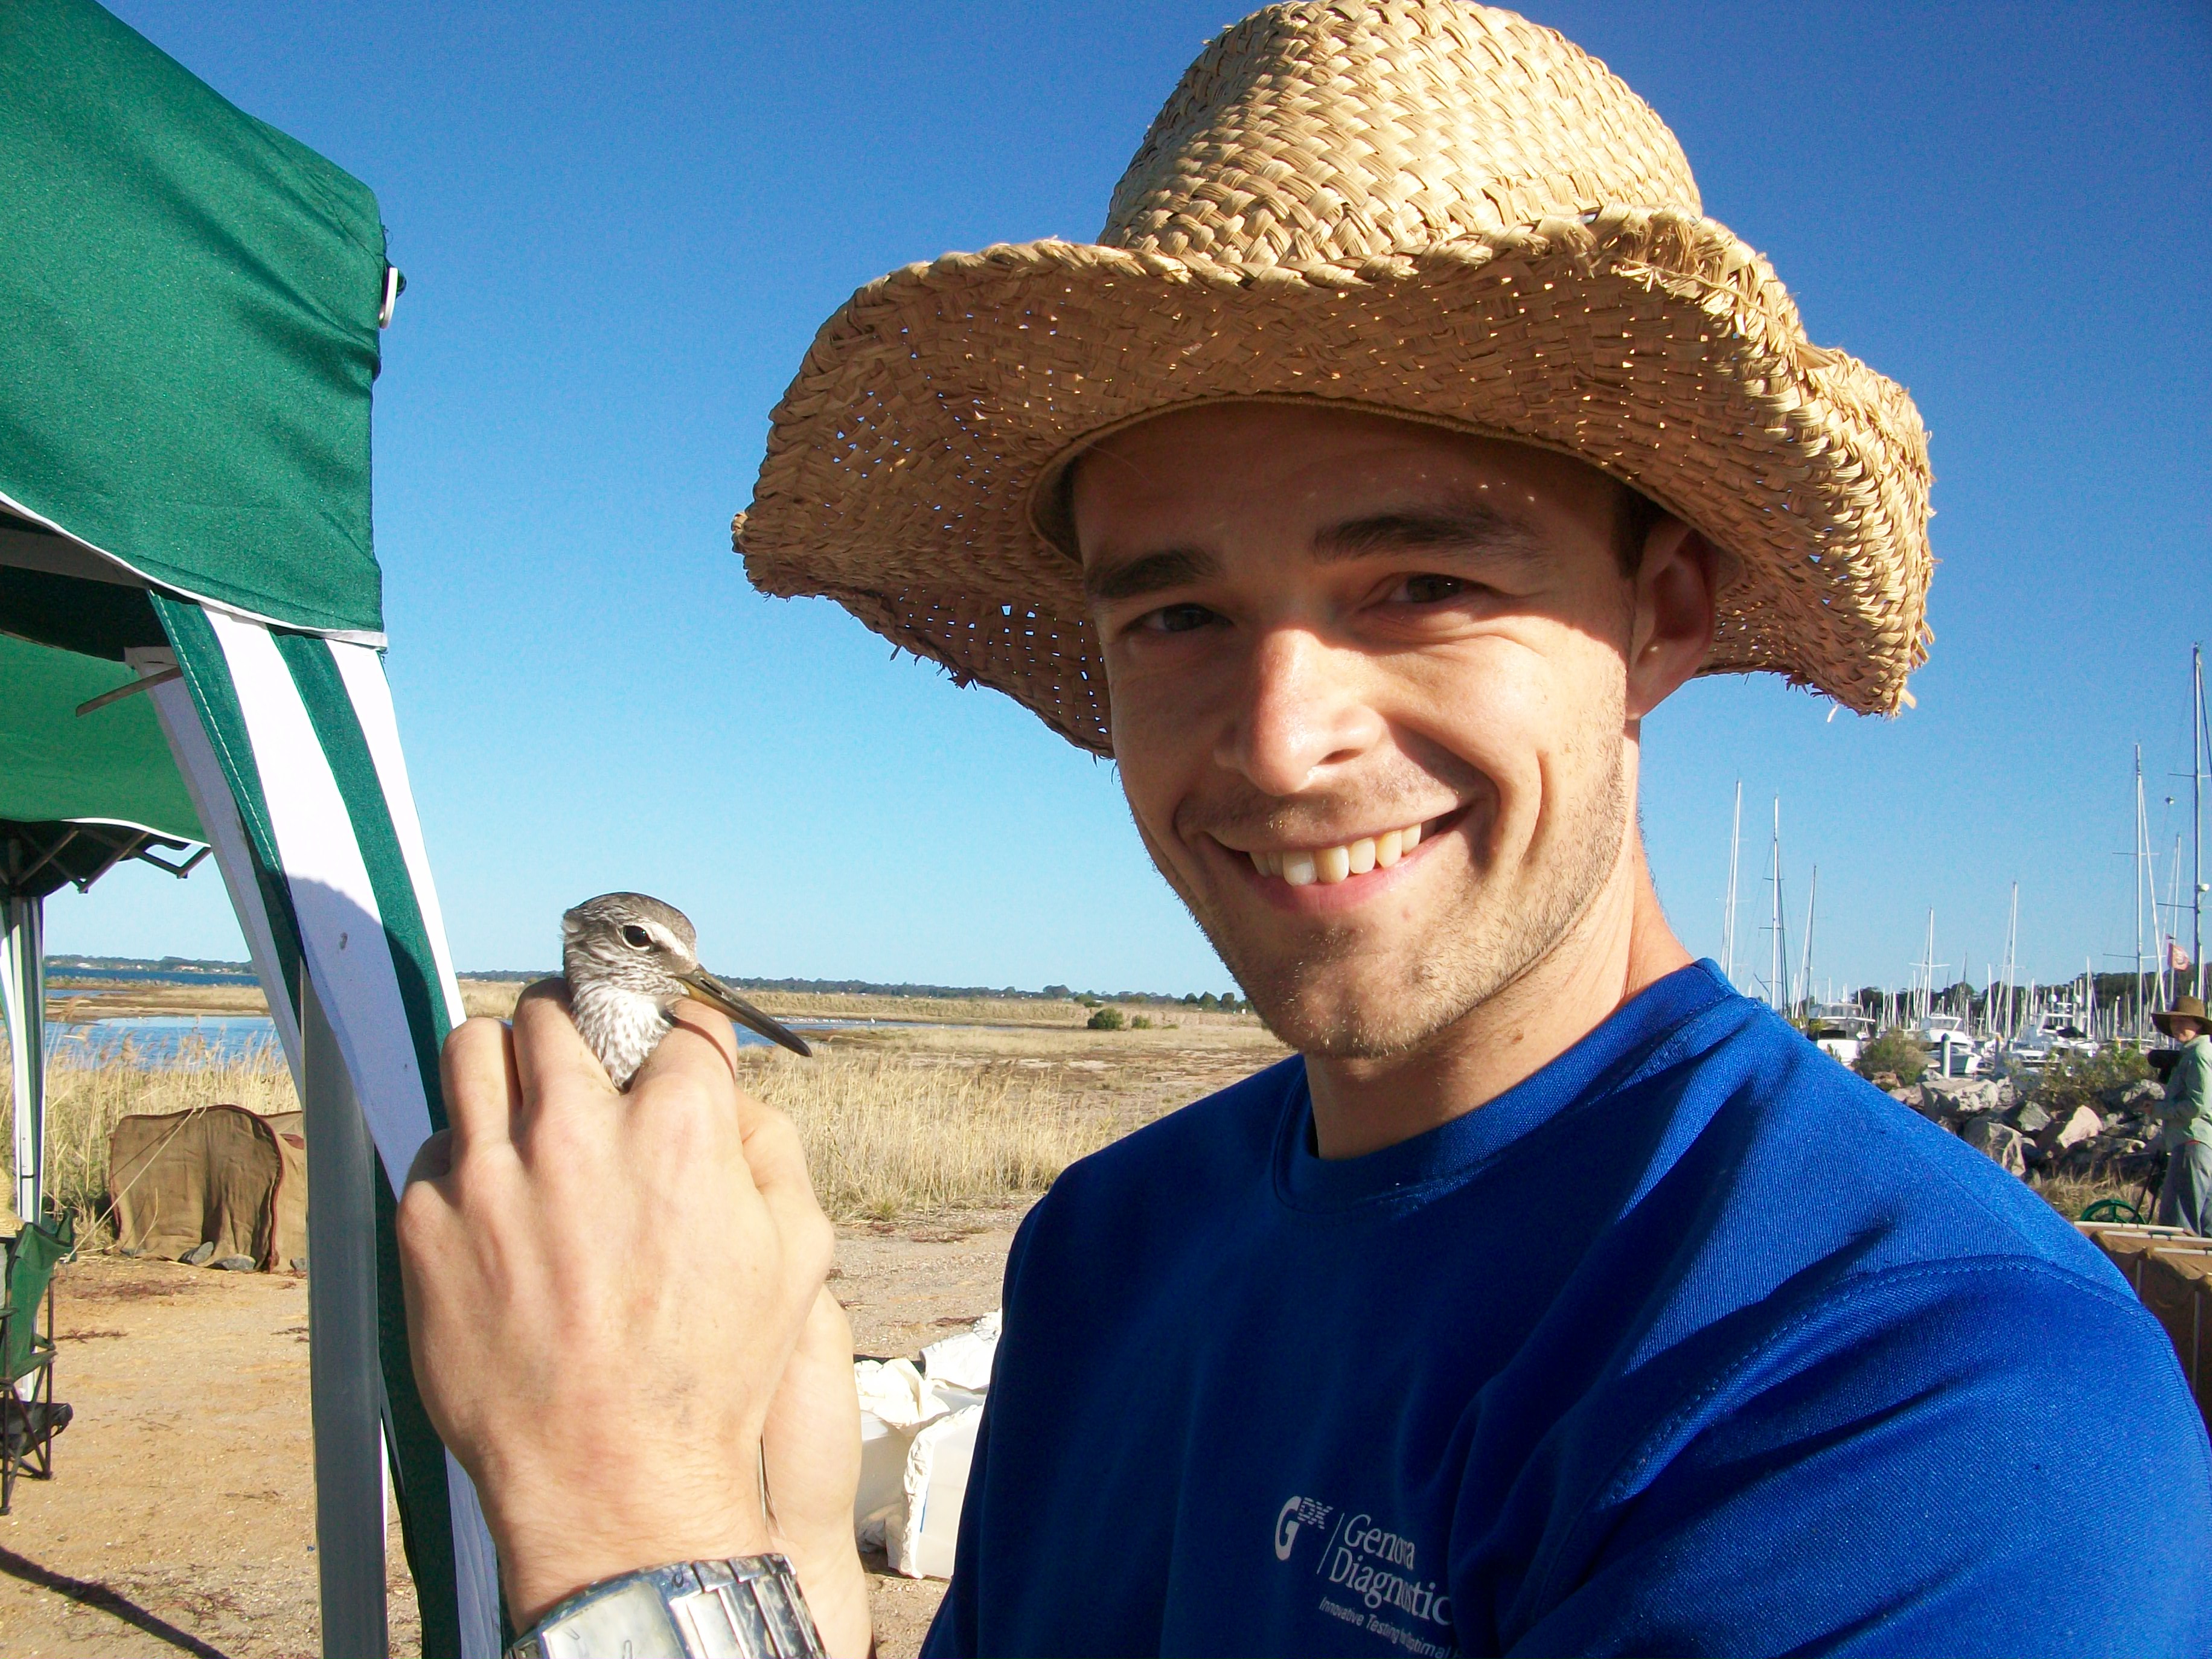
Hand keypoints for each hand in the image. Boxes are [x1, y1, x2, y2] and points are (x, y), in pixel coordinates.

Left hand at [397, 982, 867, 1653]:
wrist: (612, 1482)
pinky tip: (493, 1198)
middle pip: (559, 1009)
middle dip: (580, 1021)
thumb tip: (730, 1093)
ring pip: (475, 1047)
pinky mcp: (425, 1223)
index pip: (675, 1021)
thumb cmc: (712, 1377)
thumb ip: (770, 1151)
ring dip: (507, 1058)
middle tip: (586, 1053)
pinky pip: (434, 1144)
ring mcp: (490, 1175)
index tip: (670, 1048)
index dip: (680, 1033)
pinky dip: (465, 1155)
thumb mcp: (797, 1254)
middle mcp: (578, 1133)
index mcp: (679, 1129)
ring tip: (522, 1092)